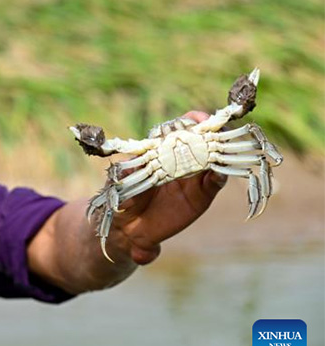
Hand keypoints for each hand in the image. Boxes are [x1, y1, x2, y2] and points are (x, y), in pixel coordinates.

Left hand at [109, 111, 227, 264]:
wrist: (130, 226)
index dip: (191, 120)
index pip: (181, 128)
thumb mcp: (123, 179)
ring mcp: (194, 176)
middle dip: (212, 132)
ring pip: (214, 159)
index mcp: (163, 149)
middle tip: (216, 130)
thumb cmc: (125, 195)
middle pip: (204, 139)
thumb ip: (129, 170)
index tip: (197, 119)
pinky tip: (219, 173)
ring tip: (222, 148)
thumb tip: (133, 162)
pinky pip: (216, 182)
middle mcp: (182, 159)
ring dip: (221, 151)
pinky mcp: (202, 194)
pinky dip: (221, 175)